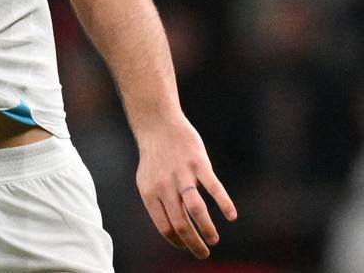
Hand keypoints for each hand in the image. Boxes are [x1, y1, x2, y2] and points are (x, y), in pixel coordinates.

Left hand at [135, 114, 236, 258]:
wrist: (158, 125)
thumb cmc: (156, 157)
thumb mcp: (148, 181)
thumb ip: (159, 203)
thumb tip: (174, 230)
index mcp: (150, 193)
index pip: (164, 227)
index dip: (177, 241)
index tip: (187, 246)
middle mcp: (165, 187)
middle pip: (180, 224)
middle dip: (194, 244)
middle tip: (203, 253)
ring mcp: (182, 175)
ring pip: (196, 209)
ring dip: (207, 229)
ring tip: (214, 240)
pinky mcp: (198, 164)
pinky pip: (213, 187)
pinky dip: (224, 203)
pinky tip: (231, 216)